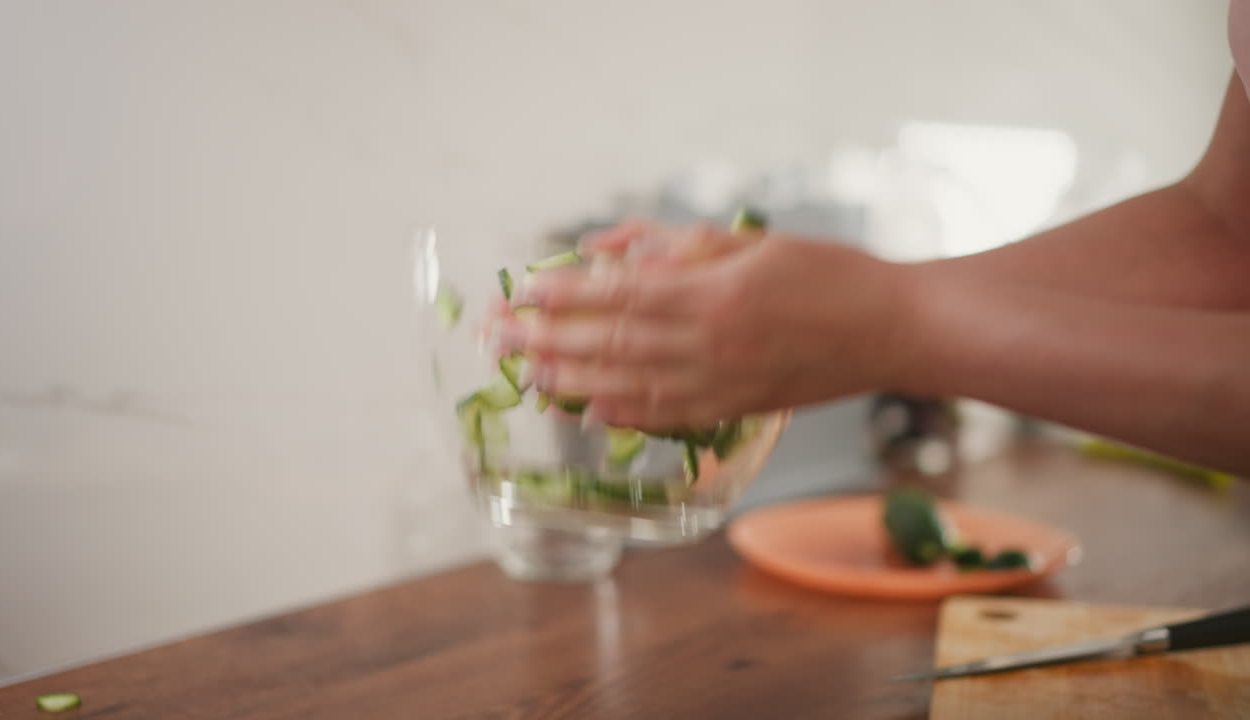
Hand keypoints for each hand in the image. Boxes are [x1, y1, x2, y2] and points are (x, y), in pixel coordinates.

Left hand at [499, 223, 911, 428]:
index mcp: (715, 295)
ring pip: (629, 385)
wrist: (894, 331)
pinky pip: (668, 416)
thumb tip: (613, 249)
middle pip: (611, 344)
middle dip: (549, 340)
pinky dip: (623, 414)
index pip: (621, 296)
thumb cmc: (832, 273)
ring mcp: (721, 384)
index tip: (522, 293)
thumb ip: (681, 245)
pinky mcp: (735, 409)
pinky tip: (587, 410)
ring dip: (571, 379)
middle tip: (499, 337)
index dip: (566, 296)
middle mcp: (710, 345)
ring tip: (526, 374)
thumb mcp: (755, 241)